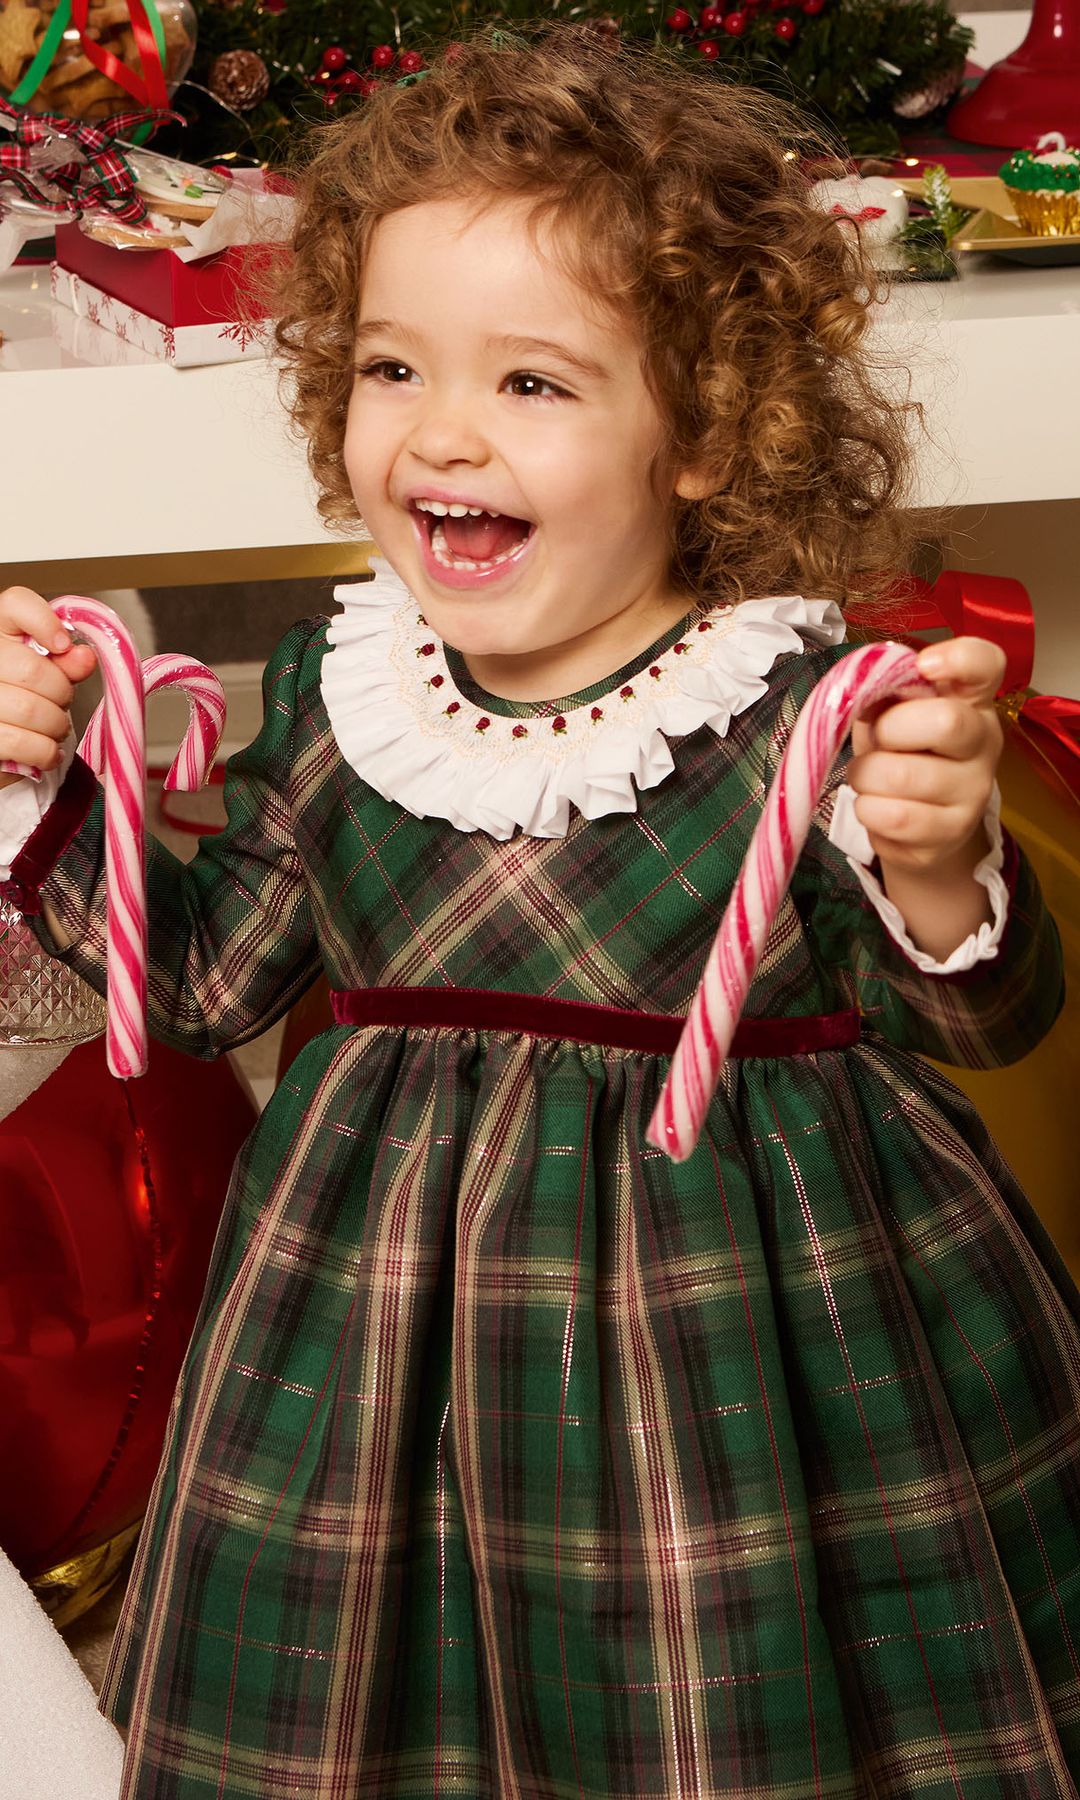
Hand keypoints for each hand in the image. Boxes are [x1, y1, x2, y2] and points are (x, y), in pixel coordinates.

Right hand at [0, 587, 98, 788]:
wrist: (5, 741)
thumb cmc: (28, 698)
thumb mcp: (50, 675)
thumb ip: (67, 663)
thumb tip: (84, 655)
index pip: (16, 603)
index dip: (44, 621)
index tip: (63, 645)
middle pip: (32, 670)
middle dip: (61, 693)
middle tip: (60, 702)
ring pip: (31, 710)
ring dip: (55, 726)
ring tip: (53, 728)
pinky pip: (22, 743)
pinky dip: (45, 752)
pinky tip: (46, 751)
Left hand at [847, 636, 1004, 879]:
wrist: (918, 827)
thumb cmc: (901, 754)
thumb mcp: (890, 713)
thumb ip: (881, 694)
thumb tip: (857, 692)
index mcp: (969, 699)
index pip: (986, 664)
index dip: (958, 658)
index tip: (925, 665)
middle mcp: (983, 741)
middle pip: (946, 721)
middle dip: (889, 729)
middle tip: (878, 740)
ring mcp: (974, 790)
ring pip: (902, 776)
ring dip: (866, 776)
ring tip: (870, 778)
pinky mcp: (952, 831)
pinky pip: (892, 816)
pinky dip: (868, 809)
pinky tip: (877, 806)